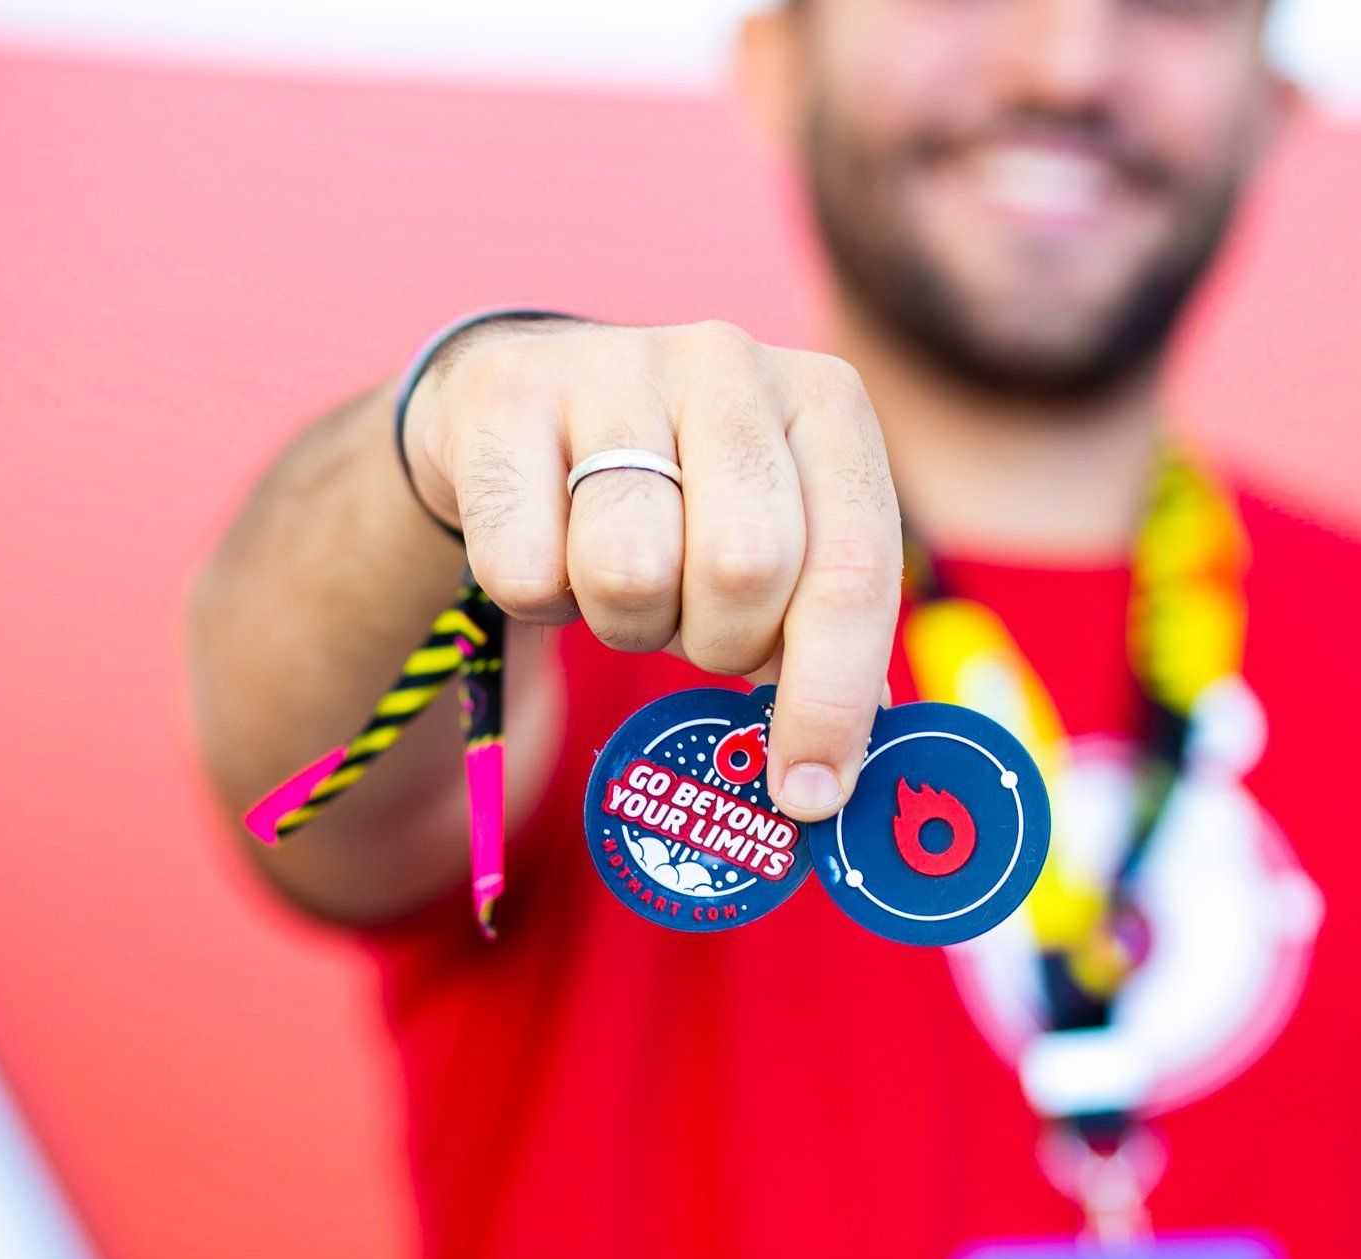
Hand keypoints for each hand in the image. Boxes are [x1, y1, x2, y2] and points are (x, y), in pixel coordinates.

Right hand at [403, 318, 901, 820]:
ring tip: (626, 577)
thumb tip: (831, 779)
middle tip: (695, 625)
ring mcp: (614, 366)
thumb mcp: (780, 545)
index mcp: (828, 404)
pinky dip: (537, 596)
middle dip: (717, 640)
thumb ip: (823, 637)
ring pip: (630, 570)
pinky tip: (548, 542)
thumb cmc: (682, 502)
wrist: (528, 409)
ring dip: (625, 619)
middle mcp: (730, 364)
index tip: (808, 791)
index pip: (853, 571)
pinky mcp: (506, 395)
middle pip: (745, 570)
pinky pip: (526, 568)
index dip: (833, 698)